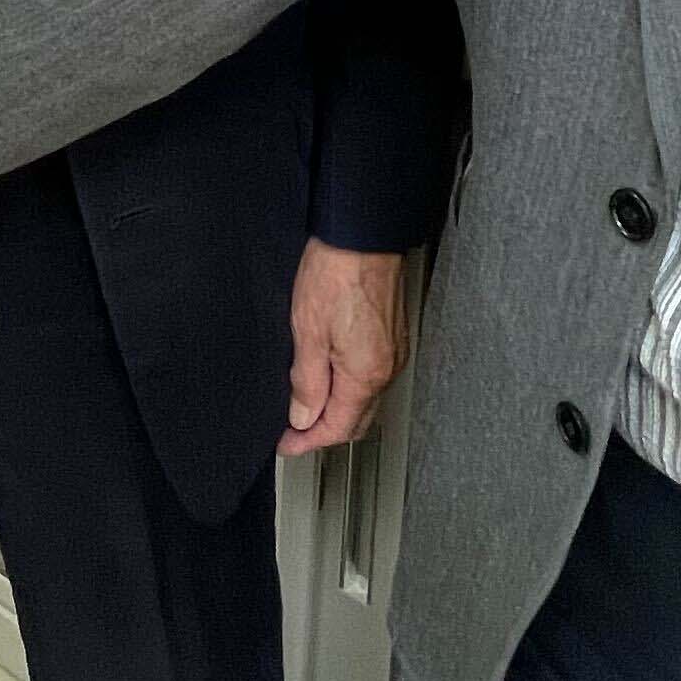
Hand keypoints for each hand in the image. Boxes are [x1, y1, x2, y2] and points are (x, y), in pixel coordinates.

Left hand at [282, 241, 410, 456]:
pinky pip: (371, 377)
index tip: (287, 444)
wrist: (362, 235)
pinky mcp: (393, 337)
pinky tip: (329, 378)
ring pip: (365, 399)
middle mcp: (386, 368)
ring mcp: (393, 352)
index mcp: (366, 374)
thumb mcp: (307, 331)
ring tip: (306, 406)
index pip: (339, 428)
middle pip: (357, 420)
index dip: (308, 441)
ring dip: (337, 409)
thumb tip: (303, 416)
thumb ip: (306, 382)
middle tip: (293, 432)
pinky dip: (349, 387)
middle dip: (324, 431)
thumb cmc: (337, 272)